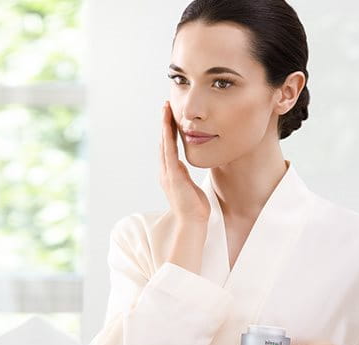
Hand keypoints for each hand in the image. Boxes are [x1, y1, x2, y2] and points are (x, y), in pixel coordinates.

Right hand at [159, 100, 209, 224]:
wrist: (193, 222)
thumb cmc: (195, 208)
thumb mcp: (190, 187)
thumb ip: (185, 176)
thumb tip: (183, 168)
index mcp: (170, 174)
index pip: (168, 148)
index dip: (168, 132)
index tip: (170, 117)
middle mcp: (165, 171)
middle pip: (163, 142)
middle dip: (164, 124)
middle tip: (165, 106)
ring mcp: (167, 173)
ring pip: (164, 144)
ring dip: (164, 126)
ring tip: (165, 110)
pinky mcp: (173, 176)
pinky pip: (169, 152)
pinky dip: (168, 137)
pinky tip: (169, 125)